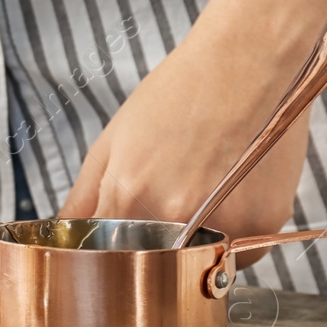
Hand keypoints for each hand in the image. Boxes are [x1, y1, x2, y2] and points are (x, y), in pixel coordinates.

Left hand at [59, 9, 319, 261]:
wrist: (247, 61)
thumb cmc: (177, 95)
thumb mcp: (112, 141)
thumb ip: (83, 197)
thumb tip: (62, 236)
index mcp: (129, 196)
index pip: (104, 258)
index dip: (109, 254)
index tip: (115, 248)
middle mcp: (175, 216)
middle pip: (152, 265)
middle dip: (150, 252)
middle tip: (166, 210)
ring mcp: (224, 223)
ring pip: (198, 263)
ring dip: (193, 246)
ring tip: (202, 191)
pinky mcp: (265, 224)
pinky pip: (240, 254)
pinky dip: (232, 238)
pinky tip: (232, 195)